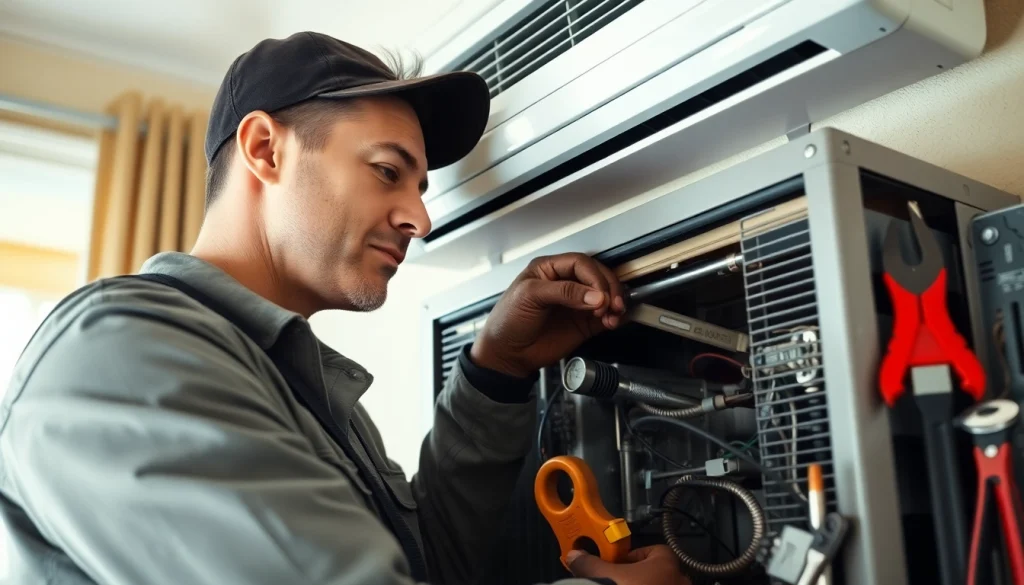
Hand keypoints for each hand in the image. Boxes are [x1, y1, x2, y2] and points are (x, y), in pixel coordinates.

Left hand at [470, 253, 625, 377]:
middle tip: (610, 304)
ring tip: (612, 315)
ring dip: (614, 303)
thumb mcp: (530, 297)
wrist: (507, 354)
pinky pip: (606, 315)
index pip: (580, 263)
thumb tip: (595, 295)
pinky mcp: (583, 323)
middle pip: (597, 276)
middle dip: (608, 289)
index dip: (594, 276)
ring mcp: (576, 303)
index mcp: (549, 269)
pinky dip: (614, 318)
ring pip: (605, 295)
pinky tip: (611, 322)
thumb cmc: (508, 321)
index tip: (599, 294)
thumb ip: (563, 292)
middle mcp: (566, 282)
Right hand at [566, 546, 691, 584]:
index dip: (635, 555)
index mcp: (666, 564)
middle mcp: (678, 581)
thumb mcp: (603, 576)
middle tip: (618, 582)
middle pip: (657, 572)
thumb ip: (590, 564)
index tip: (618, 564)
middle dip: (639, 576)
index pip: (655, 551)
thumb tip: (574, 556)